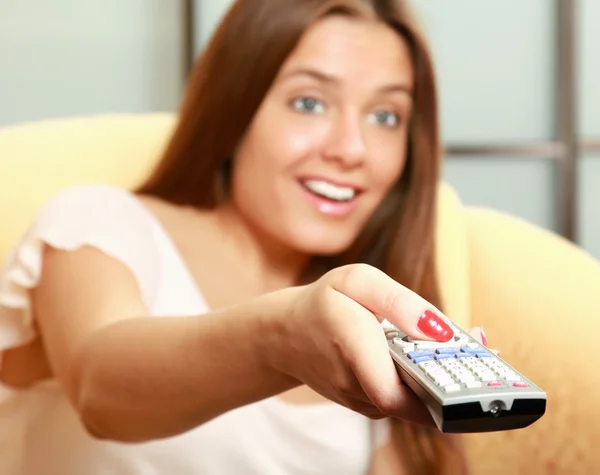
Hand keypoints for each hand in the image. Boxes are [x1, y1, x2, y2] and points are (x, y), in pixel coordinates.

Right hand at [263, 263, 457, 424]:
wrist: (287, 335)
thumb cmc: (323, 303)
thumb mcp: (356, 280)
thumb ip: (398, 301)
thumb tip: (440, 330)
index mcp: (352, 348)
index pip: (395, 393)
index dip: (438, 391)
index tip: (474, 367)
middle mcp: (356, 384)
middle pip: (416, 400)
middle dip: (457, 381)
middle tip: (491, 358)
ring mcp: (361, 400)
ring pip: (413, 400)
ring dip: (445, 380)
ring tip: (474, 353)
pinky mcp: (366, 404)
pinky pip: (403, 397)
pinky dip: (426, 381)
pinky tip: (440, 359)